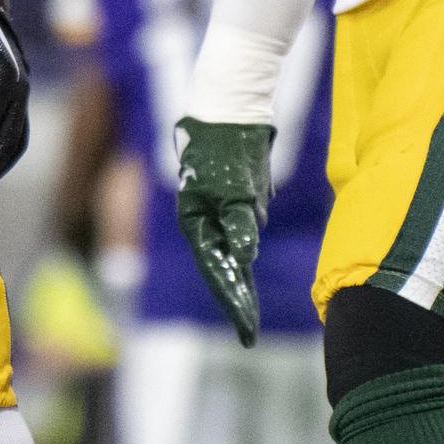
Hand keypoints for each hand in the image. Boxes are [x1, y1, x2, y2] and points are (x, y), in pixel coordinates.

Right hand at [175, 117, 272, 346]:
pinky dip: (244, 254)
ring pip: (231, 253)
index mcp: (196, 221)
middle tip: (248, 334)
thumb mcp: (235, 188)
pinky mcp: (234, 200)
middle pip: (221, 268)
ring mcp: (218, 211)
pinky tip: (248, 270)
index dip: (233, 301)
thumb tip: (246, 258)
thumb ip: (240, 223)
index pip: (217, 270)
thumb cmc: (228, 148)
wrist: (231, 108)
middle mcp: (204, 220)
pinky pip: (240, 235)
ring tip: (248, 312)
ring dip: (241, 281)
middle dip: (235, 299)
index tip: (246, 330)